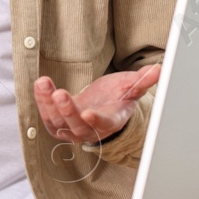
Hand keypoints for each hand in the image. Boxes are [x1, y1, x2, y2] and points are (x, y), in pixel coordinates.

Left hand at [32, 64, 160, 144]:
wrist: (101, 108)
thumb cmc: (116, 98)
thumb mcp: (131, 88)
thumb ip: (143, 80)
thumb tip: (159, 69)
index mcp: (111, 122)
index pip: (104, 124)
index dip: (97, 120)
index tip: (88, 113)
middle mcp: (91, 129)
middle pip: (77, 125)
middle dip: (67, 110)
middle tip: (60, 93)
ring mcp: (72, 129)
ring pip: (58, 121)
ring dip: (48, 103)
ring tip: (43, 82)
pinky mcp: (58, 124)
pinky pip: (47, 116)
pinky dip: (42, 101)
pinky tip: (40, 85)